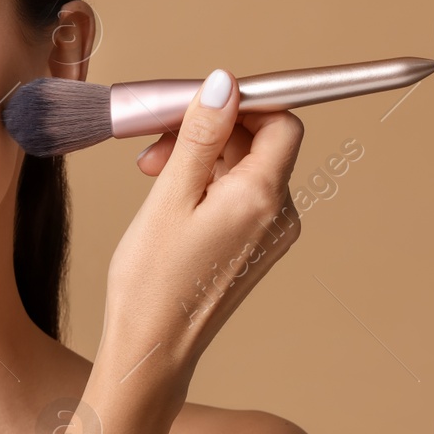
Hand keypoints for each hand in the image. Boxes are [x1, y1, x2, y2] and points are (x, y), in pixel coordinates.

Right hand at [105, 68, 304, 383]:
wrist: (153, 349)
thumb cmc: (153, 283)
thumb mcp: (170, 196)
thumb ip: (201, 136)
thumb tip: (224, 84)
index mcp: (262, 197)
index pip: (280, 122)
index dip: (242, 104)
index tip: (196, 105)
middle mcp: (279, 215)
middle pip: (260, 143)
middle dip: (210, 131)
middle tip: (156, 145)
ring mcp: (270, 234)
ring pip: (246, 169)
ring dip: (203, 159)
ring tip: (154, 175)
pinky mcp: (255, 249)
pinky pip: (240, 197)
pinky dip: (208, 186)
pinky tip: (171, 199)